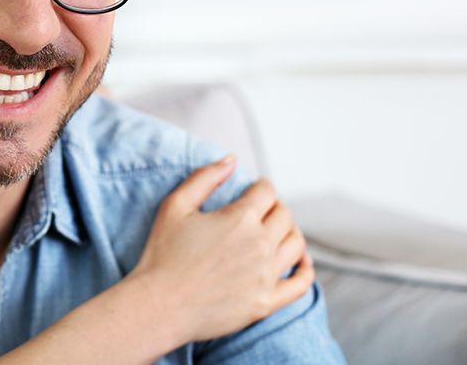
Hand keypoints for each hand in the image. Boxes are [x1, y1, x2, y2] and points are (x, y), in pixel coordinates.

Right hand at [128, 156, 313, 348]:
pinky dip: (306, 269)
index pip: (267, 192)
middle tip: (264, 209)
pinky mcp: (266, 302)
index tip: (256, 189)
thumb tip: (231, 160)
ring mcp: (266, 275)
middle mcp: (260, 245)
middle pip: (285, 216)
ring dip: (291, 232)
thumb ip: (205, 178)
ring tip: (278, 231)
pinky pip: (301, 283)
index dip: (262, 186)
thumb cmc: (162, 255)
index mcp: (240, 218)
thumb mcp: (175, 206)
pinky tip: (300, 262)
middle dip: (276, 207)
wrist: (160, 306)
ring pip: (296, 245)